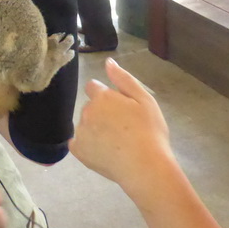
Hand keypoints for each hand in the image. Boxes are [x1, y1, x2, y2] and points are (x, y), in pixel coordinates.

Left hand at [70, 59, 174, 195]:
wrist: (145, 166)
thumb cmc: (150, 131)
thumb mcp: (145, 100)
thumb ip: (124, 79)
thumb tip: (108, 61)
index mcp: (102, 97)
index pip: (93, 87)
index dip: (106, 96)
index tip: (119, 108)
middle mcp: (87, 111)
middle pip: (90, 107)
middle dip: (101, 112)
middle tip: (122, 127)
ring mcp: (80, 132)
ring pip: (85, 124)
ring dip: (95, 128)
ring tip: (116, 142)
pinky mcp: (78, 151)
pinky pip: (78, 143)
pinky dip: (87, 145)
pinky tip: (104, 151)